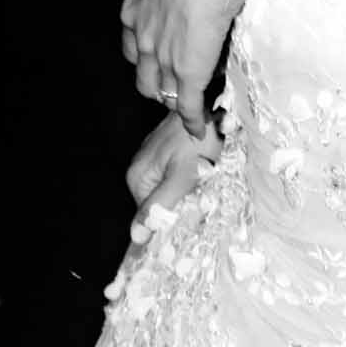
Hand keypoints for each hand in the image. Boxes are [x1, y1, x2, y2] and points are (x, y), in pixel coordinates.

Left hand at [120, 0, 237, 139]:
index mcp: (133, 13)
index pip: (134, 49)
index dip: (147, 58)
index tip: (159, 60)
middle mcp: (143, 41)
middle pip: (143, 78)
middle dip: (157, 85)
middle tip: (174, 86)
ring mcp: (164, 61)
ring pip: (163, 93)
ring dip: (175, 101)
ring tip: (189, 105)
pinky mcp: (188, 74)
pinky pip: (188, 106)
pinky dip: (193, 120)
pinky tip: (199, 129)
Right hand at [126, 111, 221, 228]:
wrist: (210, 110)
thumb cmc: (198, 142)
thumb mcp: (181, 178)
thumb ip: (159, 206)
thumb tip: (136, 237)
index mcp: (138, 176)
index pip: (149, 216)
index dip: (170, 218)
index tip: (191, 211)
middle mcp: (139, 168)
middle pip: (158, 202)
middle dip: (180, 203)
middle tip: (201, 193)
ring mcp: (152, 158)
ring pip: (167, 190)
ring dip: (186, 192)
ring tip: (203, 180)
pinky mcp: (166, 152)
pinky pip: (173, 176)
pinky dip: (188, 178)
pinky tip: (201, 171)